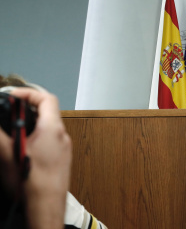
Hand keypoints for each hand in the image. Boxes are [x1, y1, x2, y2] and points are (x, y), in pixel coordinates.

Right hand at [0, 88, 71, 228]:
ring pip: (50, 125)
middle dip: (28, 108)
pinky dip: (39, 134)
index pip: (47, 98)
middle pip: (49, 110)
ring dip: (33, 122)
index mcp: (53, 128)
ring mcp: (65, 146)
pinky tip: (26, 146)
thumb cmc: (32, 182)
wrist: (48, 206)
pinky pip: (51, 138)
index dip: (29, 93)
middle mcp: (62, 135)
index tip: (13, 96)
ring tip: (16, 129)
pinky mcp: (63, 156)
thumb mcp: (8, 154)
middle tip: (11, 112)